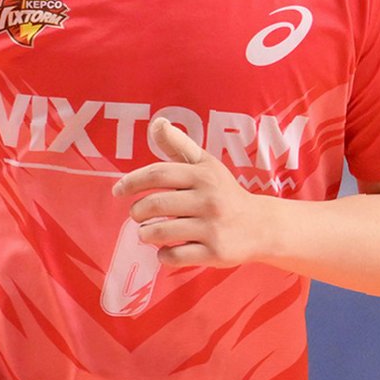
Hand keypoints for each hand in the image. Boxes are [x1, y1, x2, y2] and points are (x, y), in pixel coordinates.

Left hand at [112, 117, 261, 268]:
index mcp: (203, 175)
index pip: (158, 173)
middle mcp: (209, 199)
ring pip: (161, 232)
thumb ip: (179, 145)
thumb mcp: (206, 165)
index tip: (118, 190)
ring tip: (146, 232)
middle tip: (137, 214)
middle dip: (137, 211)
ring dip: (146, 234)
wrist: (261, 226)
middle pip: (156, 204)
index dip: (132, 181)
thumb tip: (158, 123)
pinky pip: (176, 256)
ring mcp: (213, 228)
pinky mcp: (215, 253)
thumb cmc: (224, 192)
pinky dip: (163, 255)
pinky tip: (166, 250)